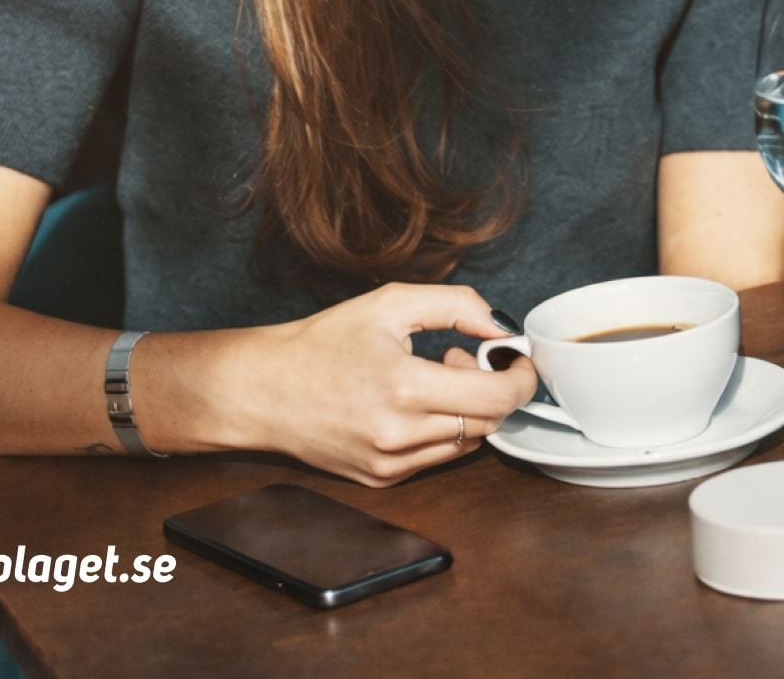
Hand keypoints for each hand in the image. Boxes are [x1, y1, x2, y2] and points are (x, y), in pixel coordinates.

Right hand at [243, 283, 538, 486]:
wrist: (262, 390)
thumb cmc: (320, 344)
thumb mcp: (390, 304)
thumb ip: (456, 306)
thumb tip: (501, 328)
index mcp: (403, 387)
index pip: (496, 396)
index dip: (521, 377)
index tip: (518, 360)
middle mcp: (399, 434)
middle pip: (490, 421)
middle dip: (493, 387)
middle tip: (464, 357)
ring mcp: (391, 463)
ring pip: (469, 443)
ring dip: (469, 410)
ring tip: (434, 378)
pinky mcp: (382, 479)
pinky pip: (439, 457)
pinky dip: (443, 430)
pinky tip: (415, 404)